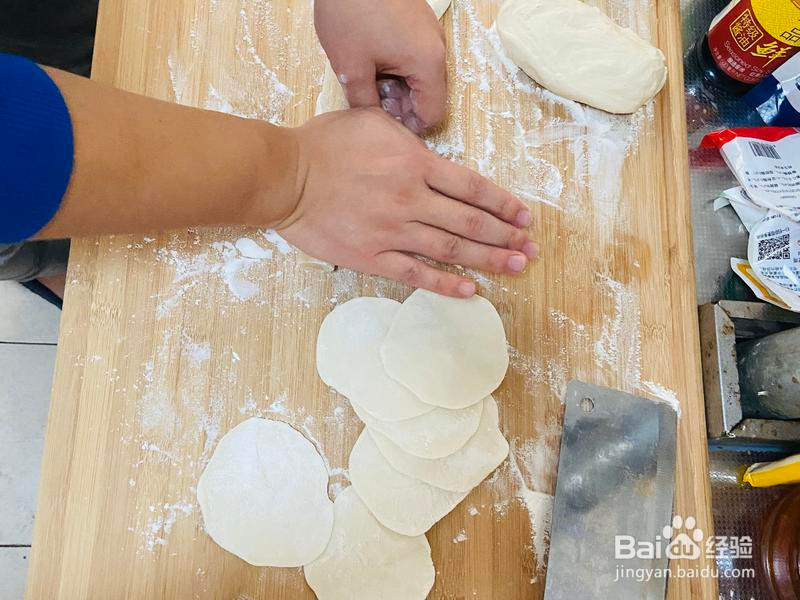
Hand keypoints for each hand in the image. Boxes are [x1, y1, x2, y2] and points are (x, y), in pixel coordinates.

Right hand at [276, 109, 537, 297]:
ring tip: (515, 267)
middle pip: (469, 221)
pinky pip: (415, 274)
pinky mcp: (372, 257)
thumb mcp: (373, 123)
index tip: (524, 216)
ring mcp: (392, 232)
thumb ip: (410, 142)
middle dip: (505, 235)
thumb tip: (433, 158)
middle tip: (531, 249)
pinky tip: (470, 290)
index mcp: (414, 165)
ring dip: (487, 259)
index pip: (471, 187)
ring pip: (450, 249)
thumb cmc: (325, 145)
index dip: (503, 203)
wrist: (286, 178)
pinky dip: (444, 283)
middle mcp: (410, 200)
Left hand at [315, 0, 446, 132]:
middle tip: (370, 101)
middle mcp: (436, 48)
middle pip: (429, 95)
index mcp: (427, 63)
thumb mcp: (350, 67)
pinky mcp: (417, 21)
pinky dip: (397, 65)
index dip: (410, 127)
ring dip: (397, 85)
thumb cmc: (350, 10)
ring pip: (420, 75)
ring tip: (366, 78)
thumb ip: (364, 102)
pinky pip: (414, 55)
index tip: (385, 127)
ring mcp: (429, 32)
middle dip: (402, 105)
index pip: (433, 114)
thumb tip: (372, 120)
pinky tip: (371, 59)